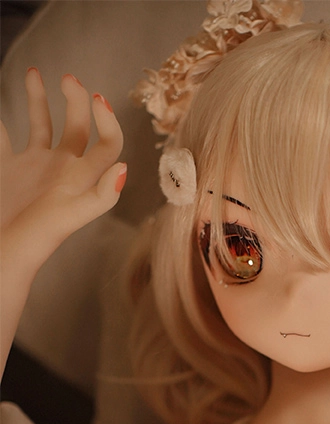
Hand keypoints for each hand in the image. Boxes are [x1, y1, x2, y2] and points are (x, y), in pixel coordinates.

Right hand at [0, 69, 125, 267]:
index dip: (107, 121)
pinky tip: (0, 110)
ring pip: (43, 125)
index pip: (108, 144)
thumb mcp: (72, 217)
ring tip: (34, 73)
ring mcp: (36, 168)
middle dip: (76, 100)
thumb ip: (100, 197)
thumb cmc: (39, 239)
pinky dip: (2, 123)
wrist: (5, 251)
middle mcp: (62, 170)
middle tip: (68, 78)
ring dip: (40, 99)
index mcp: (82, 178)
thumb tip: (124, 168)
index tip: (96, 99)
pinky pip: (8, 139)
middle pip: (78, 128)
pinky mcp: (11, 170)